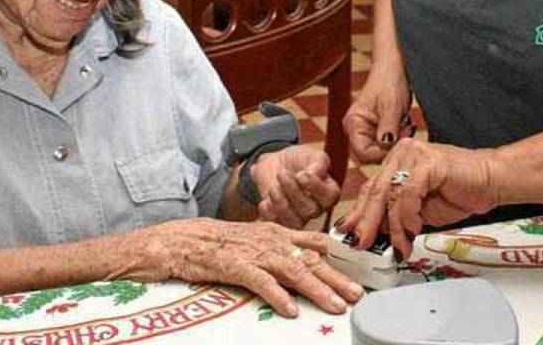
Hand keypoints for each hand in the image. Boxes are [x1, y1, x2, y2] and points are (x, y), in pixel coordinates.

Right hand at [146, 219, 363, 317]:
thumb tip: (313, 259)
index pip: (315, 244)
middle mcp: (270, 240)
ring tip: (334, 305)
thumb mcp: (257, 239)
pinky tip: (290, 310)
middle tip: (356, 295)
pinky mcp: (234, 266)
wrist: (182, 239)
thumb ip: (284, 247)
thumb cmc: (220, 243)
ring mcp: (253, 252)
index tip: (359, 274)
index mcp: (277, 232)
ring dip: (316, 289)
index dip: (338, 260)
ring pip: (292, 270)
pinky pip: (260, 282)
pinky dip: (276, 296)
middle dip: (336, 278)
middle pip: (310, 259)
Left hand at [252, 146, 340, 228]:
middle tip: (282, 174)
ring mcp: (300, 218)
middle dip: (293, 191)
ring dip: (280, 202)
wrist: (275, 165)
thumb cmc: (298, 160)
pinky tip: (267, 199)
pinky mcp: (282, 222)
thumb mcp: (312, 155)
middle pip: (310, 210)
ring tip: (274, 187)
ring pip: (295, 221)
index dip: (315, 187)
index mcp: (329, 192)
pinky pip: (277, 223)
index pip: (330, 197)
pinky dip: (269, 210)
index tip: (301, 174)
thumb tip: (314, 175)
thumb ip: (318, 163)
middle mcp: (317, 208)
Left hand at [340, 139, 498, 259]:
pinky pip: (408, 193)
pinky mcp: (428, 162)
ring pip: (390, 195)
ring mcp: (413, 154)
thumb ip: (397, 216)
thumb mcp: (420, 210)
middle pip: (375, 191)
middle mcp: (401, 153)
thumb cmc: (459, 192)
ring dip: (394, 227)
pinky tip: (414, 229)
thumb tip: (375, 233)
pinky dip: (408, 215)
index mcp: (396, 162)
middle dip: (367, 222)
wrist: (491, 181)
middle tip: (362, 243)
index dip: (359, 213)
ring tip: (399, 246)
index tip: (349, 233)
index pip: (371, 189)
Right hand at [342, 68, 414, 163]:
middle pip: (371, 155)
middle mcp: (357, 130)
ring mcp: (367, 130)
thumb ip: (388, 129)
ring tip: (406, 125)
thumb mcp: (391, 106)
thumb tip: (386, 147)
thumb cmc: (389, 82)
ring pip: (381, 150)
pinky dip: (399, 138)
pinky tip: (405, 125)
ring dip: (396, 142)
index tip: (398, 143)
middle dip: (390, 148)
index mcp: (353, 123)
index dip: (381, 153)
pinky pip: (388, 143)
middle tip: (406, 132)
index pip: (363, 153)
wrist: (394, 68)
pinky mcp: (378, 130)